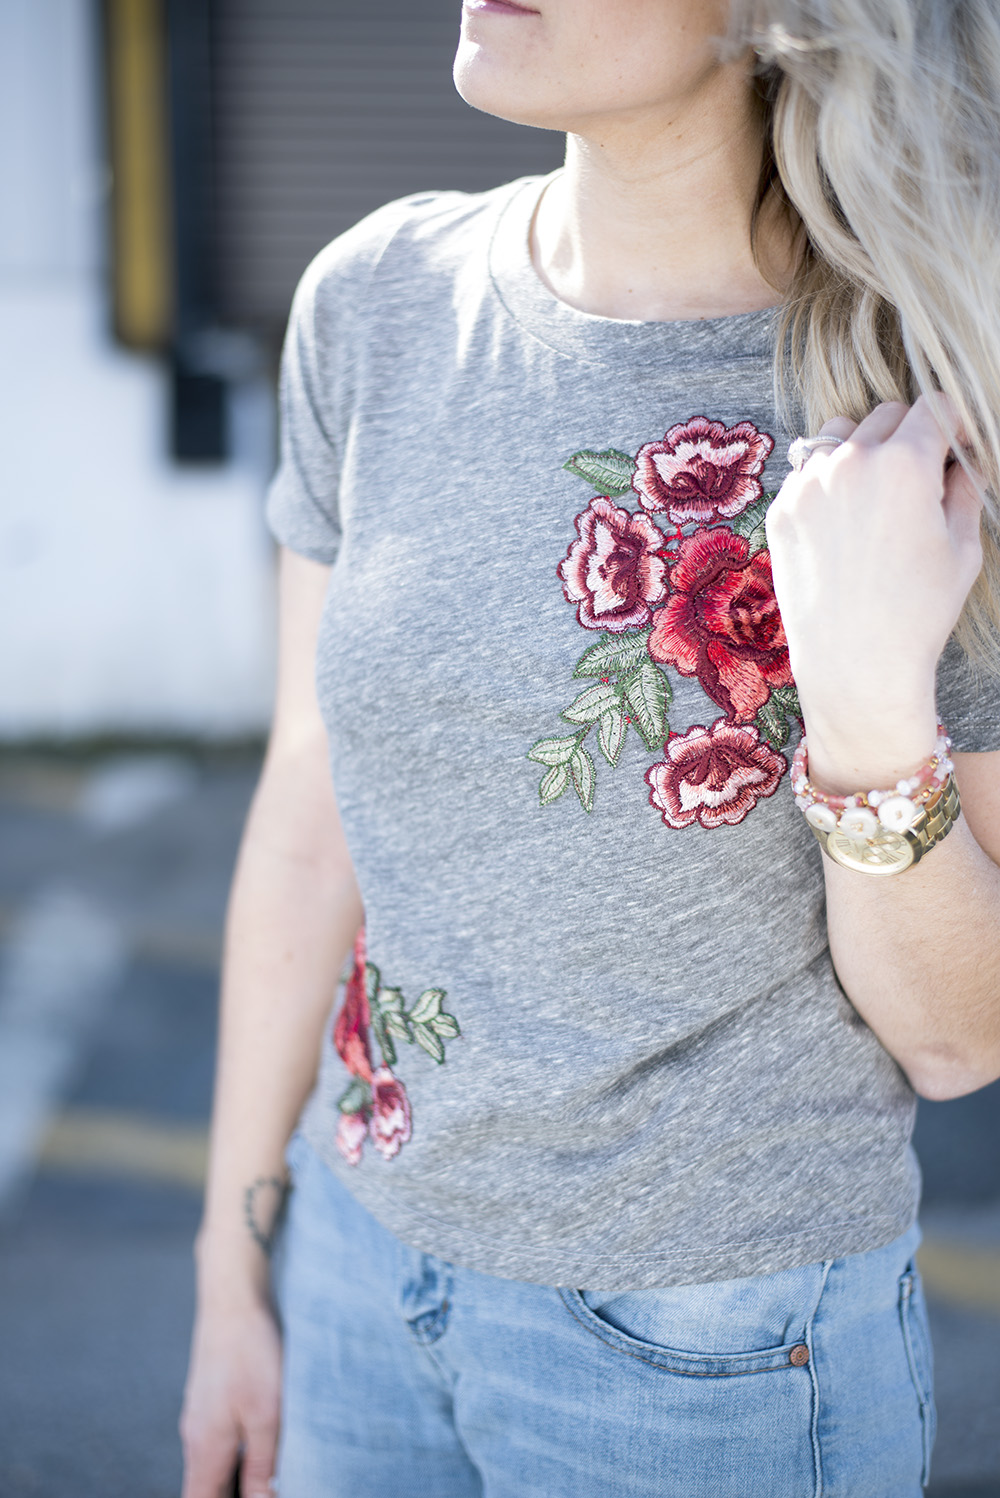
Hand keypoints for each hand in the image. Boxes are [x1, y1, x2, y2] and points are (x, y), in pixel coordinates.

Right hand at [180, 1297, 282, 1497]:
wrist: (232, 1297)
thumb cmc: (250, 1352)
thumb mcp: (267, 1415)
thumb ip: (263, 1466)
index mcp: (205, 1450)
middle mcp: (196, 1437)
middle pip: (206, 1488)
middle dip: (231, 1494)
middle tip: (268, 1487)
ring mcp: (201, 1414)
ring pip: (214, 1463)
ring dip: (237, 1477)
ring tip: (271, 1474)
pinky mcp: (212, 1396)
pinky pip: (220, 1439)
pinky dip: (239, 1451)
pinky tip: (265, 1440)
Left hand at [765, 395, 983, 790]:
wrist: (854, 663)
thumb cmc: (918, 612)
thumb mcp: (962, 548)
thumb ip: (965, 489)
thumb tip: (963, 461)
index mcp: (905, 463)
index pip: (934, 406)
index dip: (954, 422)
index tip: (956, 444)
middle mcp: (851, 462)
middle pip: (886, 415)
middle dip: (909, 436)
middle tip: (919, 478)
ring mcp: (808, 484)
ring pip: (840, 436)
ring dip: (862, 450)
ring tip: (876, 495)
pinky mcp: (782, 510)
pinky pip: (809, 473)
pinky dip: (829, 483)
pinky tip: (844, 524)